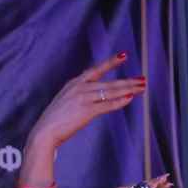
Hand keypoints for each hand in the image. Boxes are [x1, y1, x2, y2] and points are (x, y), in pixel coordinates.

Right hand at [17, 56, 147, 187]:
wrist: (44, 132)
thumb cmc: (54, 122)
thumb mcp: (65, 103)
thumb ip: (77, 98)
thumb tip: (91, 101)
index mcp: (73, 84)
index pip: (96, 70)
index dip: (111, 63)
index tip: (123, 56)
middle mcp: (79, 87)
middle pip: (109, 82)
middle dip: (128, 81)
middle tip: (142, 79)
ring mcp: (83, 98)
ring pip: (111, 91)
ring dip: (128, 89)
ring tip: (142, 87)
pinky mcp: (86, 110)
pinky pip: (107, 104)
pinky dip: (120, 101)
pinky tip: (130, 98)